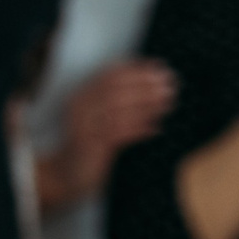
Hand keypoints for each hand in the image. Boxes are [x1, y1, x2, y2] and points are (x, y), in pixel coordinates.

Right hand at [41, 58, 175, 207]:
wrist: (68, 173)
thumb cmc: (92, 142)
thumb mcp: (103, 117)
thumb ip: (121, 100)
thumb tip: (155, 84)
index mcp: (82, 95)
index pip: (109, 75)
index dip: (136, 69)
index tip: (160, 65)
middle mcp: (79, 107)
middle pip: (115, 90)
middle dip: (145, 84)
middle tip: (170, 83)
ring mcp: (83, 126)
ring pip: (118, 110)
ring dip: (146, 104)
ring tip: (168, 101)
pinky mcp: (90, 146)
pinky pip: (117, 134)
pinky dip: (139, 129)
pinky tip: (157, 128)